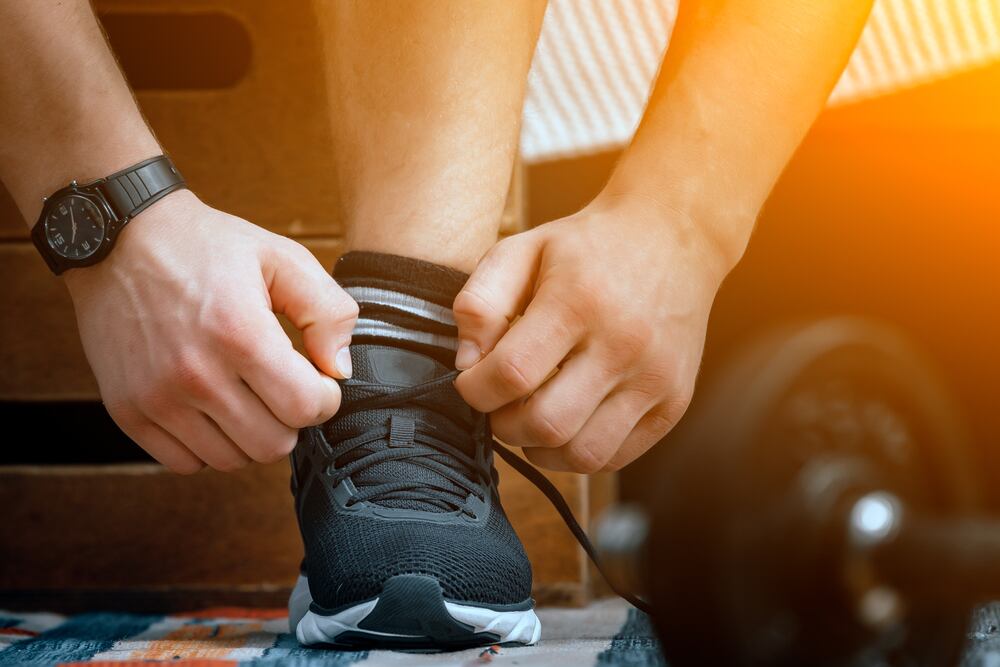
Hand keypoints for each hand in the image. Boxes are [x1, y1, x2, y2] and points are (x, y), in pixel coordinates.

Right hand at [64, 190, 358, 473]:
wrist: (116, 241)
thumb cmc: (205, 247)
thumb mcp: (281, 257)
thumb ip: (327, 311)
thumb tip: (340, 369)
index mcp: (240, 332)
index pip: (306, 408)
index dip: (325, 398)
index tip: (318, 380)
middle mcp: (196, 373)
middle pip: (273, 444)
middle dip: (290, 419)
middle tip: (282, 387)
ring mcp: (157, 397)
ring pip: (232, 460)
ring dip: (250, 434)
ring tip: (246, 394)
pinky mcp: (128, 411)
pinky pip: (186, 462)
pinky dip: (207, 444)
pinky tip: (212, 407)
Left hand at [452, 194, 730, 472]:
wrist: (674, 235)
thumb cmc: (587, 247)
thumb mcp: (523, 249)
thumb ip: (480, 301)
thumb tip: (467, 364)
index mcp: (580, 300)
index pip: (512, 373)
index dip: (475, 390)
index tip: (471, 381)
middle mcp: (624, 343)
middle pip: (546, 424)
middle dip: (504, 425)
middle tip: (500, 403)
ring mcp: (655, 377)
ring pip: (583, 454)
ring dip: (540, 448)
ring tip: (531, 416)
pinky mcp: (675, 401)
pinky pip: (616, 456)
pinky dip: (579, 453)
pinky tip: (567, 423)